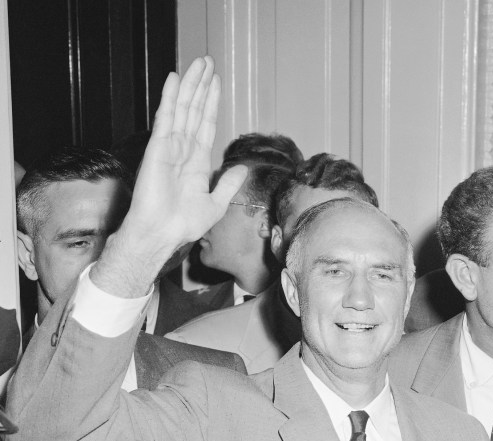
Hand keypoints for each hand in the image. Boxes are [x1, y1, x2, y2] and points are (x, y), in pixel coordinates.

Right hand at [94, 57, 247, 296]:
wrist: (163, 234)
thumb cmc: (184, 225)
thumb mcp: (215, 204)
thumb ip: (228, 184)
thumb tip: (242, 169)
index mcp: (196, 161)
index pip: (205, 124)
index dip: (210, 103)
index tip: (216, 82)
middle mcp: (182, 150)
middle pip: (193, 110)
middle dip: (201, 86)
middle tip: (208, 61)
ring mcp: (169, 146)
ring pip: (182, 108)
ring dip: (190, 85)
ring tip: (198, 63)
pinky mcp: (158, 147)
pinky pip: (166, 118)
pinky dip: (170, 98)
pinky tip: (175, 79)